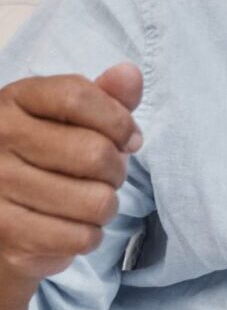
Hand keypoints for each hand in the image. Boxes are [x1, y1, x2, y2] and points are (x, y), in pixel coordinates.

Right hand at [0, 64, 142, 288]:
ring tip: (83, 202)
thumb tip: (130, 74)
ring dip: (103, 207)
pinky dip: (87, 235)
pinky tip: (68, 226)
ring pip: (96, 200)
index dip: (118, 121)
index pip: (78, 97)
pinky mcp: (7, 231)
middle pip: (95, 153)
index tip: (128, 139)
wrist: (0, 216)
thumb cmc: (44, 160)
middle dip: (115, 171)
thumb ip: (104, 98)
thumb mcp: (69, 120)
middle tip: (101, 177)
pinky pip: (83, 236)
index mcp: (13, 101)